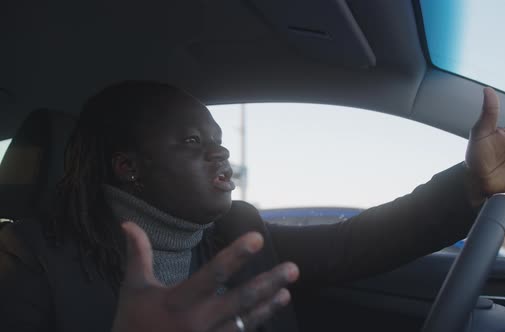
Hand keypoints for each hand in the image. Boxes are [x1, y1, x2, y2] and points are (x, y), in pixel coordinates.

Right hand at [111, 222, 298, 331]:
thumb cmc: (130, 322)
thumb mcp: (134, 288)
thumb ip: (138, 255)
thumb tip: (128, 223)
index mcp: (178, 302)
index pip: (213, 273)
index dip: (237, 255)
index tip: (258, 238)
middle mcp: (197, 322)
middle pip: (240, 299)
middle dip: (269, 283)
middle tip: (294, 268)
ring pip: (244, 321)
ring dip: (268, 306)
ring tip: (286, 291)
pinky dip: (256, 322)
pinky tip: (270, 310)